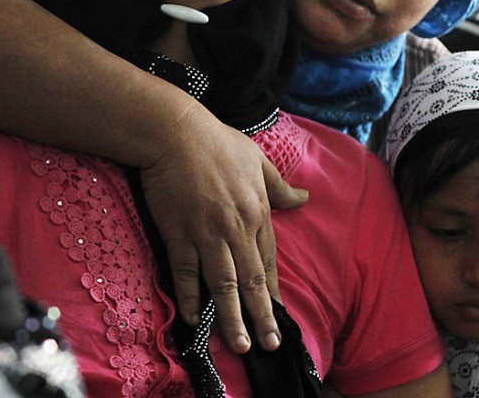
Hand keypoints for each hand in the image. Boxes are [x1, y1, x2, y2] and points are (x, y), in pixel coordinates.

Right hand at [138, 101, 307, 353]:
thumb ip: (278, 185)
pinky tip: (193, 317)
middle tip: (267, 345)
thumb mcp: (256, 159)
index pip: (267, 260)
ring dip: (231, 317)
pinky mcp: (179, 234)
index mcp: (257, 212)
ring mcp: (207, 234)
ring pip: (223, 284)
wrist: (175, 133)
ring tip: (239, 344)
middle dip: (260, 316)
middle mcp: (236, 229)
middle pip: (251, 280)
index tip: (277, 315)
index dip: (271, 290)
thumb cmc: (215, 141)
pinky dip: (190, 297)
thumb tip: (304, 197)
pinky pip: (186, 273)